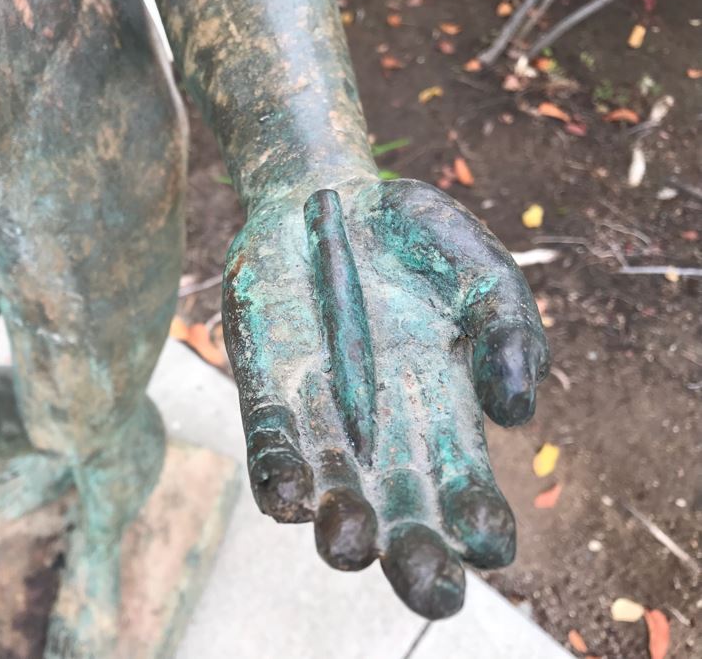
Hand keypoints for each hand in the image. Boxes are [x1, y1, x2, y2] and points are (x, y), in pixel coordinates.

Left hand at [222, 177, 548, 618]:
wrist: (325, 196)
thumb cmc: (413, 239)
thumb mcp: (480, 273)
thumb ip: (508, 334)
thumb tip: (518, 415)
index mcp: (445, 413)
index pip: (466, 492)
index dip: (481, 525)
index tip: (490, 540)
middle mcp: (384, 433)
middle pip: (403, 521)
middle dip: (417, 562)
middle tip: (433, 589)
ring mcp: (323, 419)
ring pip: (332, 501)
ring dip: (341, 531)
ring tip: (353, 542)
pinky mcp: (267, 395)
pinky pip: (270, 451)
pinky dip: (278, 479)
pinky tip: (291, 499)